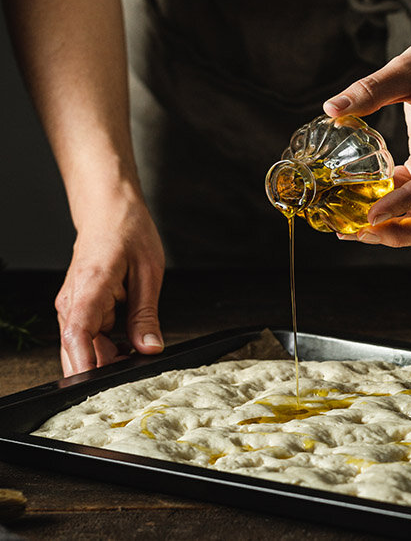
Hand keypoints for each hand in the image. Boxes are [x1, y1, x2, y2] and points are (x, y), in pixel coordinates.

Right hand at [55, 190, 164, 375]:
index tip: (99, 386)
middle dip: (103, 369)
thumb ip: (146, 314)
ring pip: (84, 347)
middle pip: (79, 350)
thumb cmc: (128, 231)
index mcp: (90, 286)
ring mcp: (73, 305)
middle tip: (137, 374)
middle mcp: (73, 300)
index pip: (77, 335)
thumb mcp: (148, 272)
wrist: (109, 210)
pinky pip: (90, 337)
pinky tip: (130, 344)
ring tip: (139, 353)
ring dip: (108, 357)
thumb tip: (150, 348)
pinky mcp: (79, 308)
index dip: (85, 365)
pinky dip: (107, 346)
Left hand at [323, 28, 410, 245]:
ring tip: (355, 228)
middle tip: (361, 232)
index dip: (406, 202)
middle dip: (406, 233)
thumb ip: (371, 89)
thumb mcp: (406, 68)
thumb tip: (331, 109)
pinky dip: (397, 209)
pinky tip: (365, 205)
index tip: (371, 215)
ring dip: (400, 229)